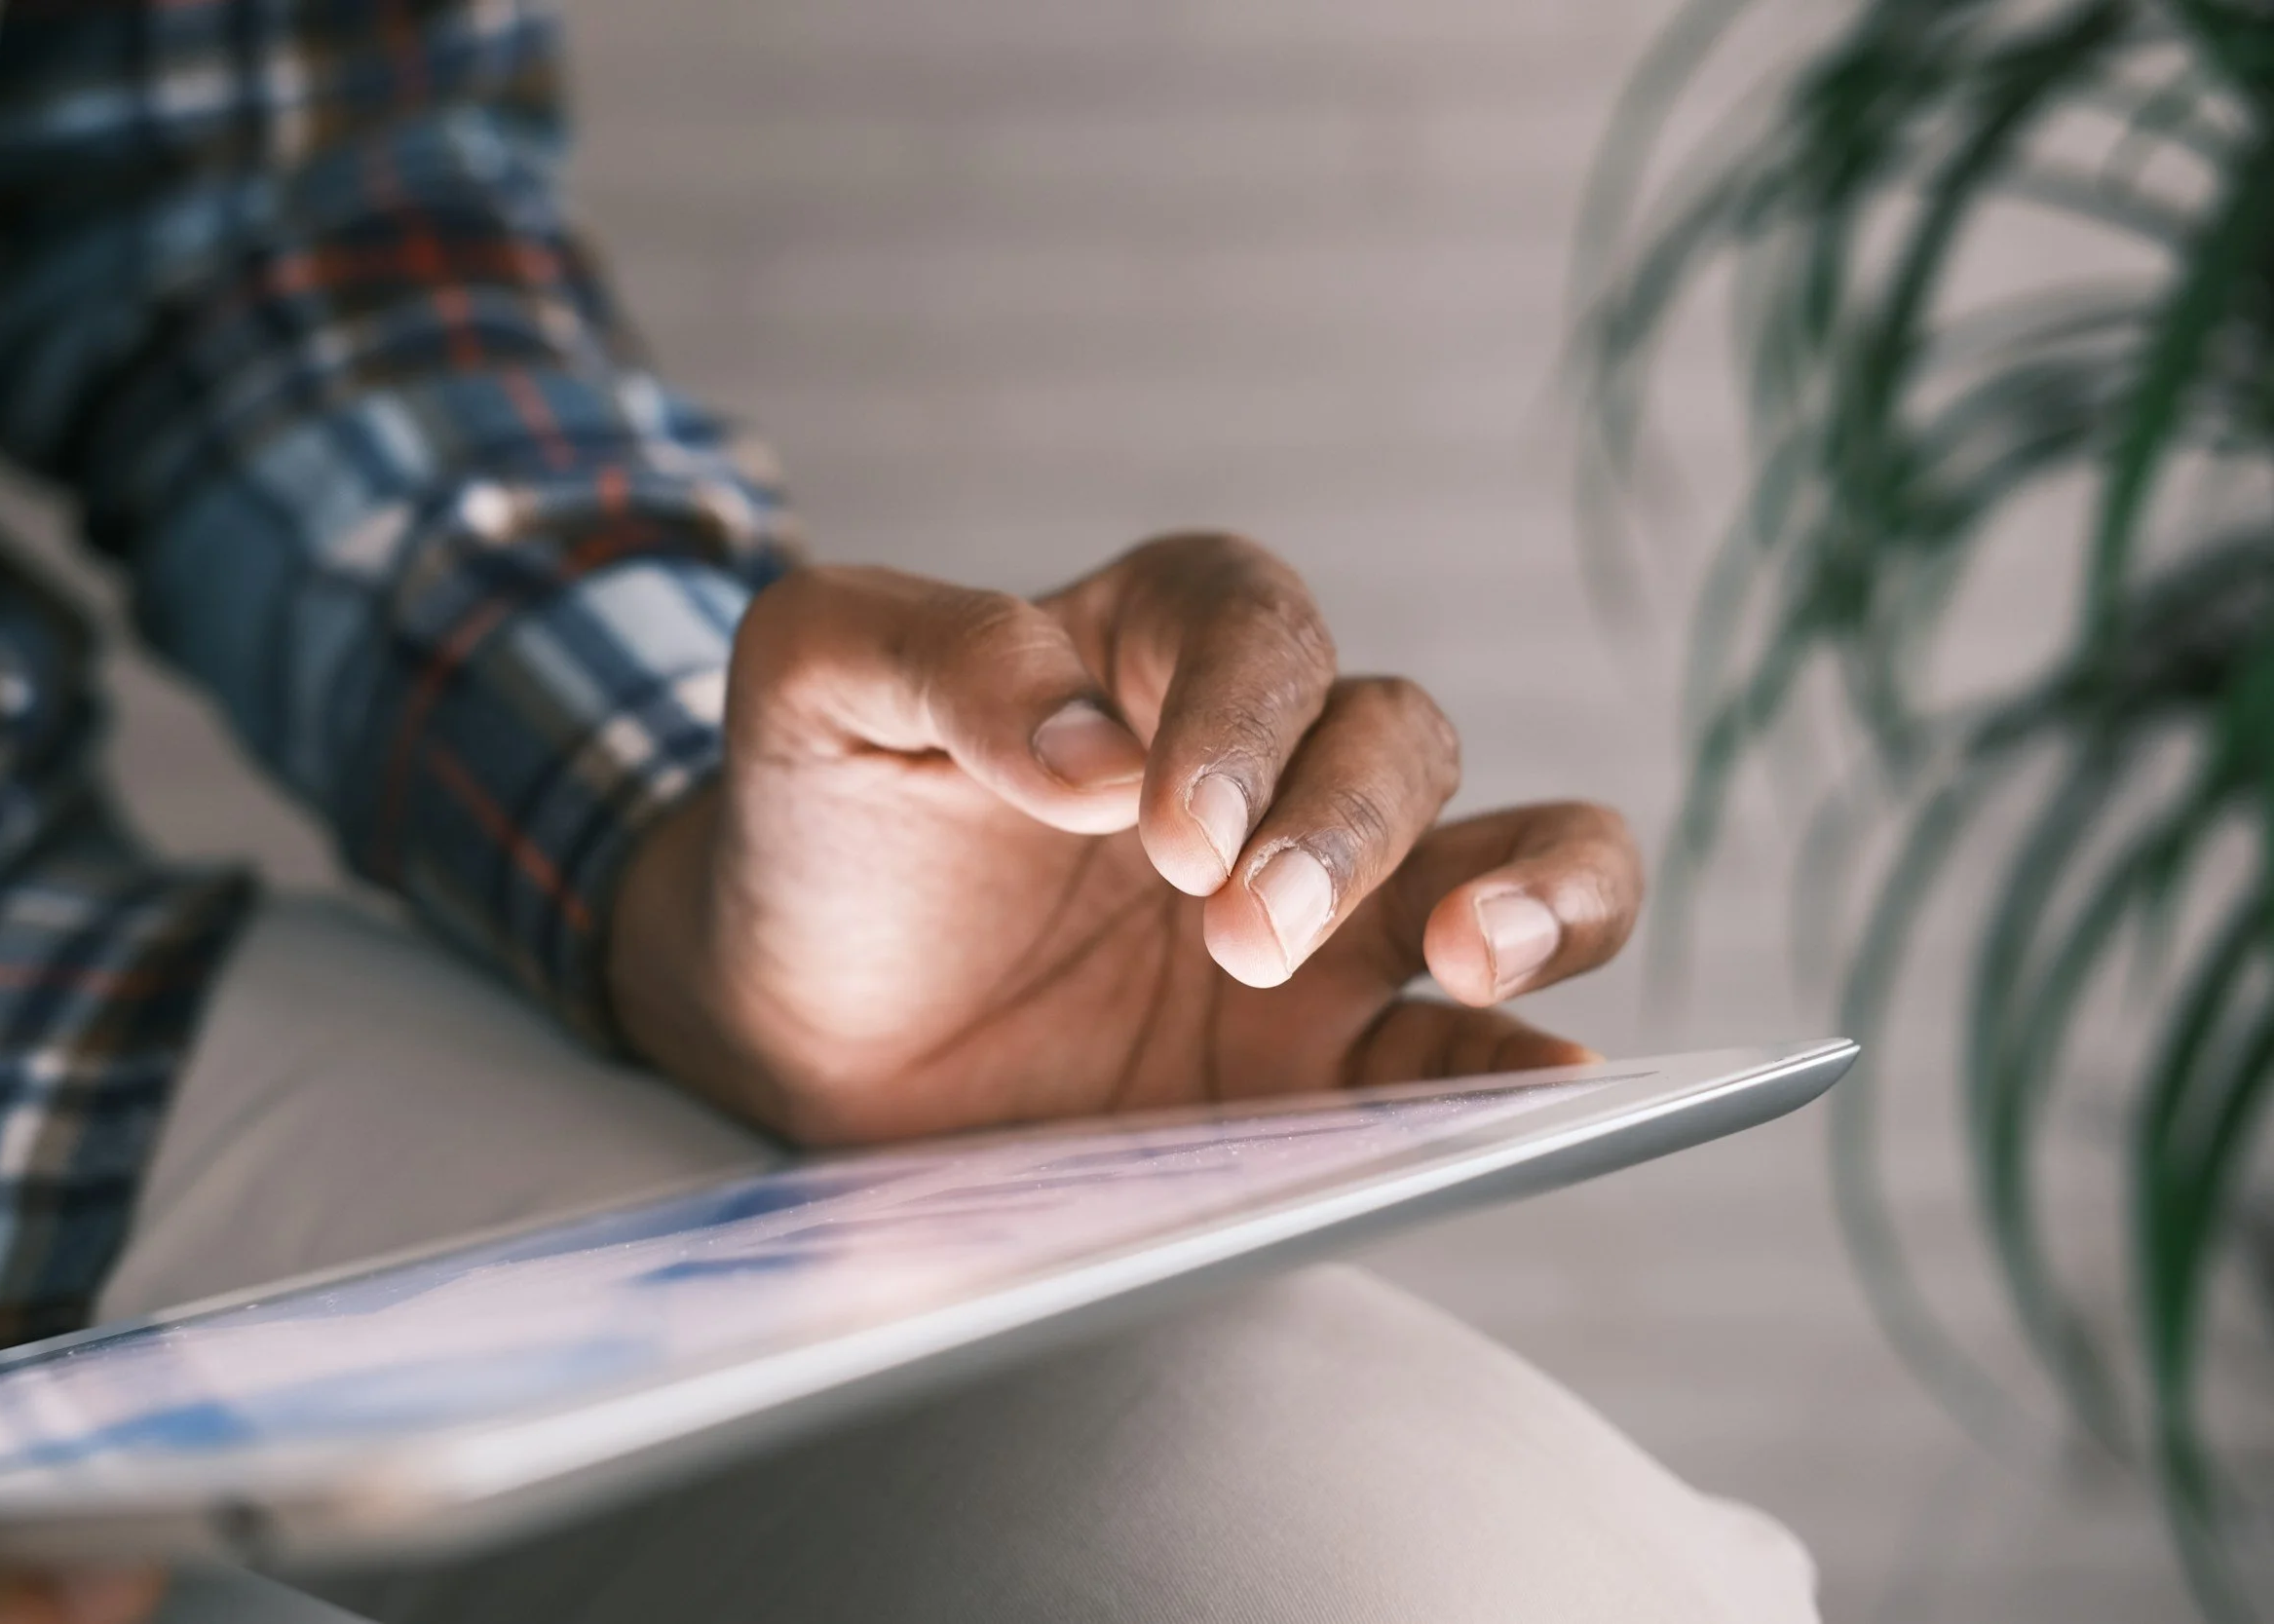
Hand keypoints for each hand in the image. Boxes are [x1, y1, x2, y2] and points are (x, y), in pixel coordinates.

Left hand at [612, 534, 1641, 1142]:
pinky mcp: (1323, 1053)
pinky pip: (1464, 1040)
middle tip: (1240, 930)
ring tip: (1476, 954)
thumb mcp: (819, 689)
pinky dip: (1523, 1047)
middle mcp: (1267, 765)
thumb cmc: (822, 820)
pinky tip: (1549, 1071)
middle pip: (1393, 739)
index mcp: (1153, 649)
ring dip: (1533, 889)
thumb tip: (1089, 747)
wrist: (797, 1010)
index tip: (1163, 827)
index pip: (1255, 631)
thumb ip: (938, 656)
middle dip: (1341, 827)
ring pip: (1511, 852)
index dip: (1239, 715)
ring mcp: (1319, 912)